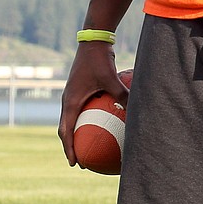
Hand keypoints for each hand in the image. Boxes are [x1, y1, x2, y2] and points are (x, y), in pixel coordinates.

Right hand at [58, 43, 126, 164]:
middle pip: (66, 129)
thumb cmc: (100, 59)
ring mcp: (72, 94)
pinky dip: (86, 121)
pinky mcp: (79, 89)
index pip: (65, 131)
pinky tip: (102, 124)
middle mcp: (67, 99)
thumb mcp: (111, 79)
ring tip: (89, 147)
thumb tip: (137, 113)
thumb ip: (122, 96)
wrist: (93, 40)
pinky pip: (80, 110)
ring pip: (71, 120)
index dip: (69, 149)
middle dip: (72, 146)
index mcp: (70, 101)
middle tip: (82, 162)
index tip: (75, 163)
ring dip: (77, 134)